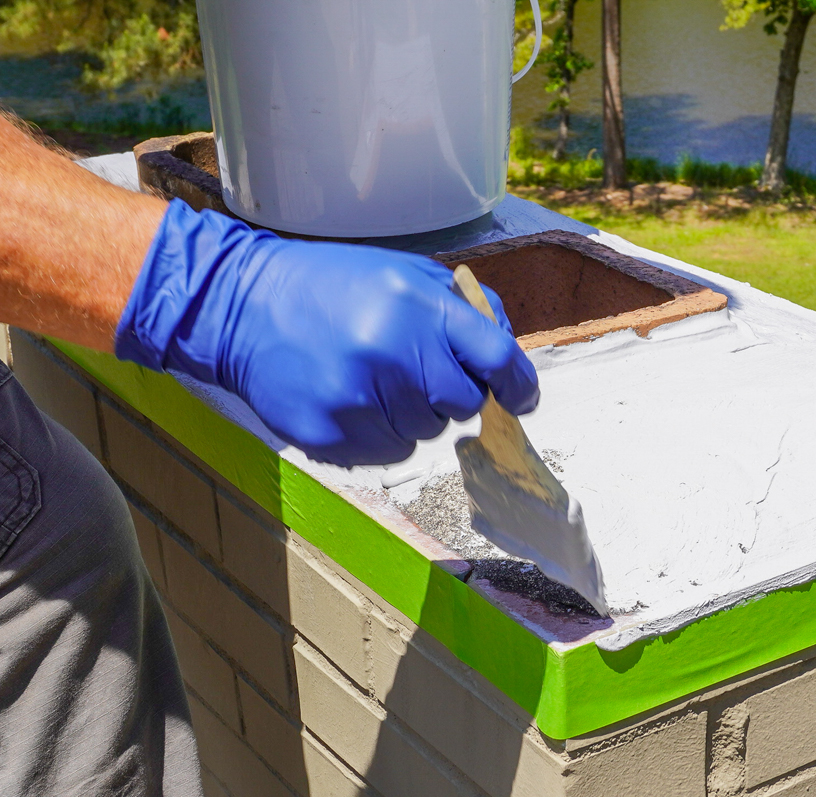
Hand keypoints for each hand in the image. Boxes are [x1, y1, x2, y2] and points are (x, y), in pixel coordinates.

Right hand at [115, 200, 538, 465]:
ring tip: (376, 381)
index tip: (522, 397)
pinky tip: (353, 401)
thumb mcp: (402, 272)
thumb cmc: (331, 287)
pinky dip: (382, 433)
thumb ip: (460, 309)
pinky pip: (388, 452)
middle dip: (452, 393)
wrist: (239, 306)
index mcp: (417, 306)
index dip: (518, 383)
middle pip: (463, 405)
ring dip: (414, 415)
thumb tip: (505, 356)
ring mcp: (358, 399)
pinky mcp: (330, 434)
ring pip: (426, 434)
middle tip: (417, 371)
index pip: (496, 357)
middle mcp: (391, 353)